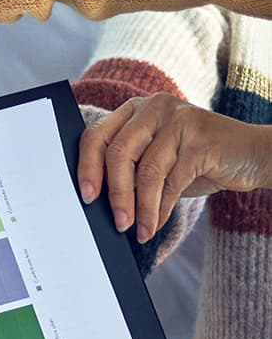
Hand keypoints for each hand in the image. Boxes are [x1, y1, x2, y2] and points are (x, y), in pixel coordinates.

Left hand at [77, 94, 271, 241]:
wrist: (253, 155)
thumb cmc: (198, 161)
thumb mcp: (157, 161)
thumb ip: (130, 170)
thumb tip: (98, 202)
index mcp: (135, 110)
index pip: (97, 136)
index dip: (87, 168)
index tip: (86, 197)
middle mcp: (154, 108)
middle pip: (118, 152)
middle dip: (115, 194)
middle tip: (117, 222)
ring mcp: (179, 120)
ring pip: (147, 170)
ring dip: (141, 208)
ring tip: (139, 230)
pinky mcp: (200, 139)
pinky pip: (172, 180)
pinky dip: (161, 208)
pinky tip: (156, 223)